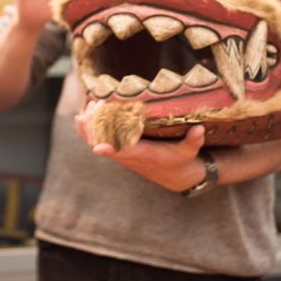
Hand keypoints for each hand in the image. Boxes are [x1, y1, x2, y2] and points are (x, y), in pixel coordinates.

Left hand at [75, 101, 207, 192]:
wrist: (173, 176)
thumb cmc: (180, 160)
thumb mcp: (189, 152)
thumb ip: (193, 141)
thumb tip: (199, 129)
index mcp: (143, 155)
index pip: (124, 154)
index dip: (111, 150)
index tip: (98, 147)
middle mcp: (127, 155)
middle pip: (103, 142)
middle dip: (96, 125)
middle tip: (98, 104)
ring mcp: (119, 152)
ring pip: (95, 141)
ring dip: (89, 124)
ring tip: (90, 105)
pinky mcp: (117, 148)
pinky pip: (94, 139)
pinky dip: (86, 129)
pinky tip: (81, 115)